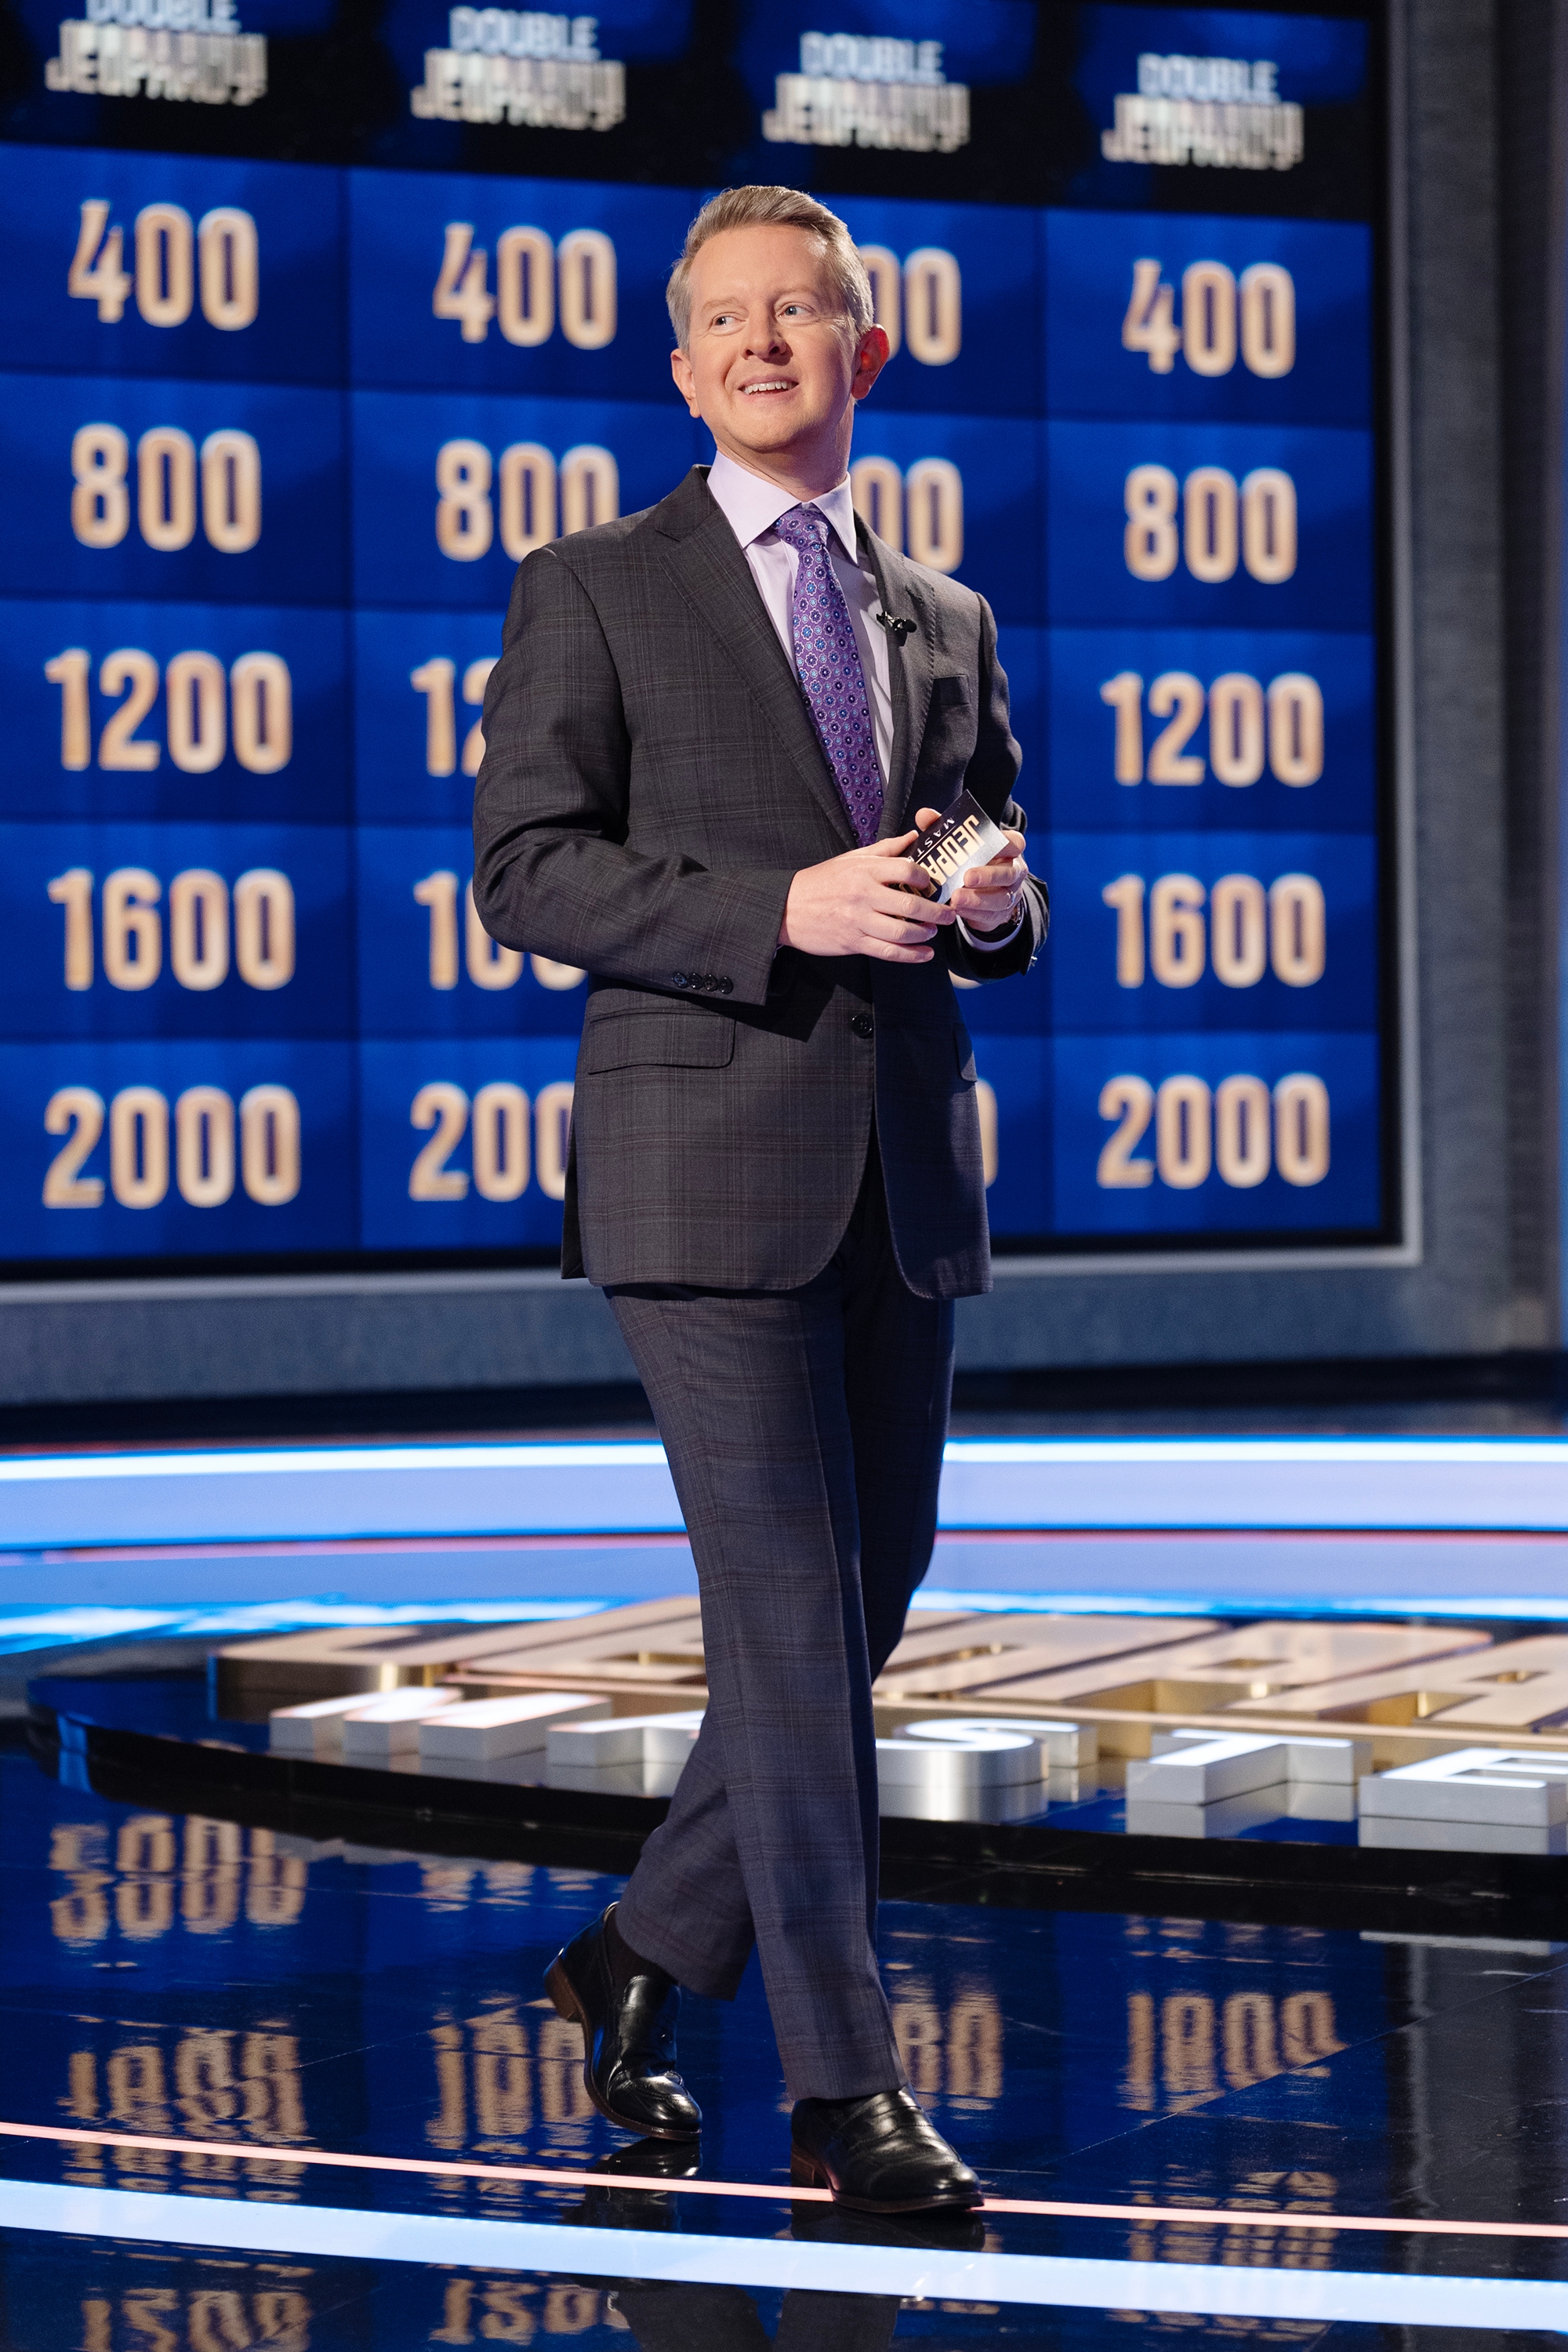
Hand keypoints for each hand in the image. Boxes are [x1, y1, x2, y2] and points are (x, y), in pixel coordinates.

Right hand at [778, 831, 954, 961]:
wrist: (786, 908)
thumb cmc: (820, 882)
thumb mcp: (850, 859)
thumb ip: (884, 849)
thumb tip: (912, 837)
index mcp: (864, 871)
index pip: (907, 870)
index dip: (926, 878)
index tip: (932, 884)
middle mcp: (863, 895)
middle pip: (910, 905)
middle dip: (936, 912)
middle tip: (949, 913)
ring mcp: (858, 921)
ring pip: (902, 932)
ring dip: (925, 934)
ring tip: (934, 931)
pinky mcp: (853, 942)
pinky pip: (888, 952)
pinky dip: (911, 955)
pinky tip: (925, 954)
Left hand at [914, 806, 1028, 936]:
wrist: (981, 890)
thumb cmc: (970, 860)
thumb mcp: (961, 845)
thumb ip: (944, 828)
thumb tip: (924, 814)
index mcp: (1009, 850)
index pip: (1015, 843)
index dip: (1006, 844)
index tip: (992, 845)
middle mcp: (1013, 872)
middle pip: (1008, 873)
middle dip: (988, 875)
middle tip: (967, 877)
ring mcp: (1009, 894)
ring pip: (1000, 898)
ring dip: (978, 899)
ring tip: (955, 898)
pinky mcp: (999, 914)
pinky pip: (989, 915)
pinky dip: (973, 913)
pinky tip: (956, 909)